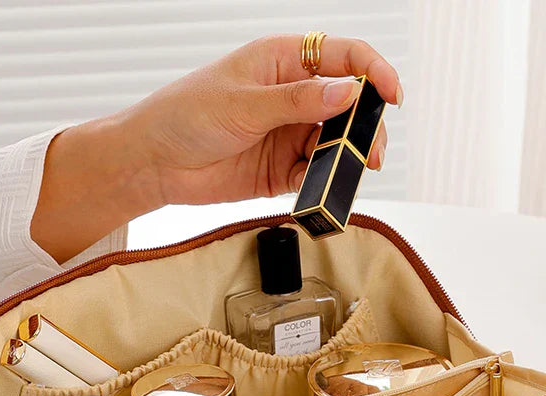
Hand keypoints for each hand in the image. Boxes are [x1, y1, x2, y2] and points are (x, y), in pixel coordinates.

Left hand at [31, 35, 401, 262]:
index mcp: (283, 62)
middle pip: (347, 107)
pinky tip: (319, 189)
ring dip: (346, 159)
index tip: (392, 96)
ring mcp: (287, 135)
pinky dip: (322, 183)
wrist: (154, 163)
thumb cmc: (184, 115)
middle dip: (365, 127)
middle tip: (370, 150)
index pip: (343, 57)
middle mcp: (291, 97)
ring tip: (347, 173)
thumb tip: (346, 92)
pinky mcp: (281, 170)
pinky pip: (314, 175)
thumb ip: (298, 101)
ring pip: (335, 144)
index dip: (373, 73)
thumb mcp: (243, 102)